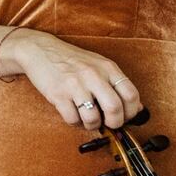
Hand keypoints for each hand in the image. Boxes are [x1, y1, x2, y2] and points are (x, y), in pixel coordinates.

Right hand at [0, 28, 141, 127]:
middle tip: (108, 124)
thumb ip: (117, 84)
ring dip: (92, 125)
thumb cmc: (71, 60)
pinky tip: (73, 113)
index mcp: (108, 68)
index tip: (125, 117)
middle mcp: (93, 75)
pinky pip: (72, 119)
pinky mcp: (58, 94)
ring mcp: (75, 85)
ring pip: (93, 118)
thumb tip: (136, 109)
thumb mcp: (99, 65)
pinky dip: (75, 122)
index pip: (131, 95)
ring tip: (88, 119)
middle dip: (114, 123)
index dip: (131, 112)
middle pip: (115, 109)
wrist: (39, 50)